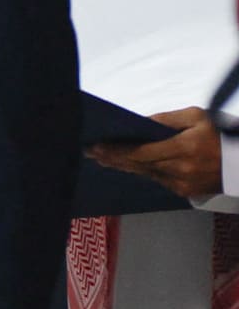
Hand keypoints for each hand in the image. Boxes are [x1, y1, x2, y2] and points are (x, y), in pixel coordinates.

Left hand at [87, 107, 222, 198]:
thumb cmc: (219, 135)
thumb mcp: (196, 117)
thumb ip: (167, 119)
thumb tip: (141, 122)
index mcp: (184, 148)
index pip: (141, 152)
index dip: (117, 150)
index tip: (97, 146)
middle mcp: (181, 169)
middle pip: (137, 165)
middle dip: (112, 158)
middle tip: (89, 151)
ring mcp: (182, 183)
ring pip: (144, 173)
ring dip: (121, 165)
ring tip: (100, 157)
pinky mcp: (184, 192)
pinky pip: (155, 179)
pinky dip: (139, 171)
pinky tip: (124, 165)